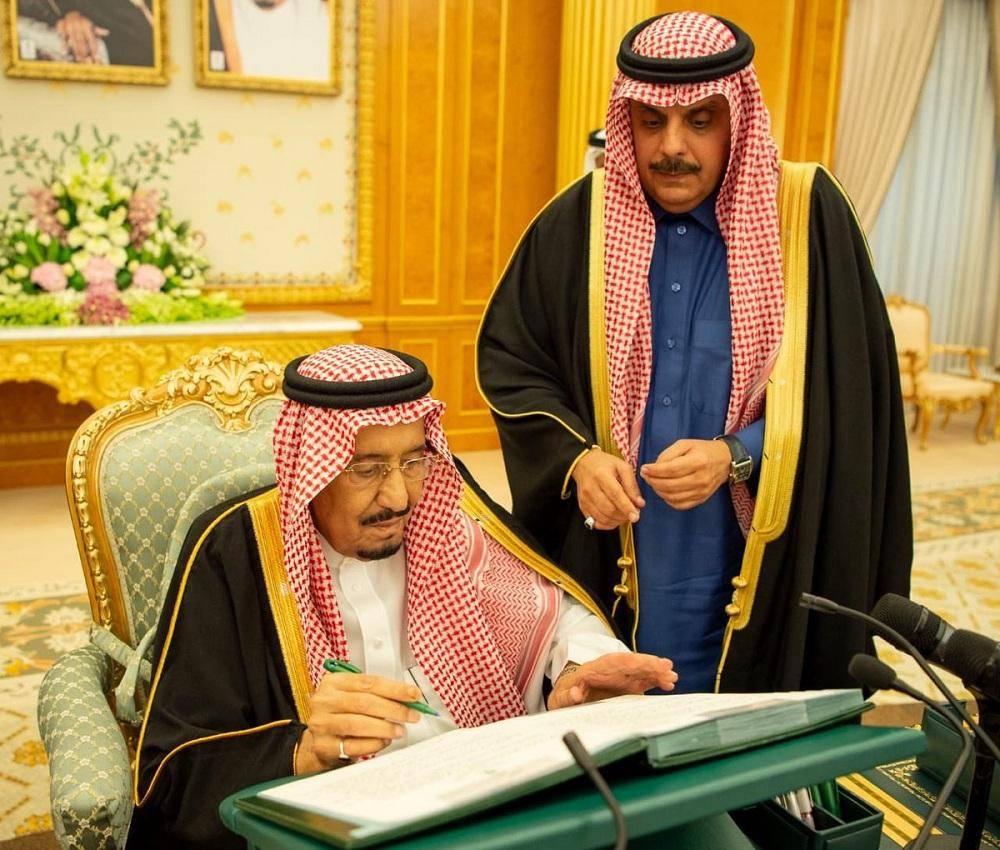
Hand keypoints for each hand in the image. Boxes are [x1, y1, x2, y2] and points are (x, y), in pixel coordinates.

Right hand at [56, 12, 108, 63]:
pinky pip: (62, 36)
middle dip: (83, 51)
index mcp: (86, 24)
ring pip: (72, 39)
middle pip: (81, 40)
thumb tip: (107, 32)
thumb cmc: (85, 24)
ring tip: (78, 59)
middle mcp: (77, 23)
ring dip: (75, 50)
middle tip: (85, 61)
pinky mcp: (60, 24)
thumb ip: (98, 31)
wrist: (72, 15)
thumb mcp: (92, 27)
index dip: (93, 48)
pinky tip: (64, 52)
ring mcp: (68, 24)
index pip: (91, 38)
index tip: (95, 57)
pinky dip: (63, 44)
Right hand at [295, 672, 422, 773]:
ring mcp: (321, 724)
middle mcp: (324, 701)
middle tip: (412, 715)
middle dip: (393, 709)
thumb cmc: (341, 713)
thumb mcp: (353, 696)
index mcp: (334, 682)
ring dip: (384, 727)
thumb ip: (377, 694)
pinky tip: (384, 741)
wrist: (318, 740)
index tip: (413, 694)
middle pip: (364, 702)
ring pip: (358, 724)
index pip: (369, 682)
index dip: (394, 688)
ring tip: (400, 730)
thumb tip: (409, 698)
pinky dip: (373, 744)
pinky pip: (353, 745)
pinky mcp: (323, 746)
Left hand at [547, 653, 676, 709]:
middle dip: (649, 665)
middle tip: (668, 668)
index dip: (632, 662)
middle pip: (632, 663)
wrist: (568, 697)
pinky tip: (669, 684)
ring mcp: (621, 676)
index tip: (645, 664)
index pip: (615, 662)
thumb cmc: (565, 696)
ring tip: (672, 677)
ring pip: (641, 670)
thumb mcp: (561, 698)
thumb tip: (575, 694)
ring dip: (657, 672)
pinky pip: (644, 680)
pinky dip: (657, 680)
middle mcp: (611, 669)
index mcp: (595, 669)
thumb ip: (567, 696)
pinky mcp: (628, 685)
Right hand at [571, 448, 644, 529]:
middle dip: (624, 515)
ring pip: (603, 518)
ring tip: (624, 514)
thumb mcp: (622, 467)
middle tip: (633, 512)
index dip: (626, 507)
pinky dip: (608, 524)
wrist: (583, 464)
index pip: (615, 494)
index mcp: (601, 475)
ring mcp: (584, 499)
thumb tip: (639, 504)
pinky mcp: (582, 506)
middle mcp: (590, 488)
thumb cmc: (605, 465)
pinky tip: (614, 518)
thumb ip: (632, 485)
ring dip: (617, 520)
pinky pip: (596, 522)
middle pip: (609, 509)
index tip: (636, 517)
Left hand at [639, 439, 730, 509]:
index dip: (655, 471)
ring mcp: (702, 491)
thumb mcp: (685, 444)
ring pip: (673, 497)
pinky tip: (664, 491)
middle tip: (645, 476)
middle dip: (653, 481)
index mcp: (698, 461)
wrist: (725, 460)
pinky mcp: (701, 499)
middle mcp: (701, 478)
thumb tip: (654, 468)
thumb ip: (668, 454)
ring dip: (658, 491)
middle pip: (670, 485)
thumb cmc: (702, 450)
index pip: (671, 470)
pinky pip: (680, 505)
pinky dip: (668, 500)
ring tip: (653, 482)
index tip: (644, 469)